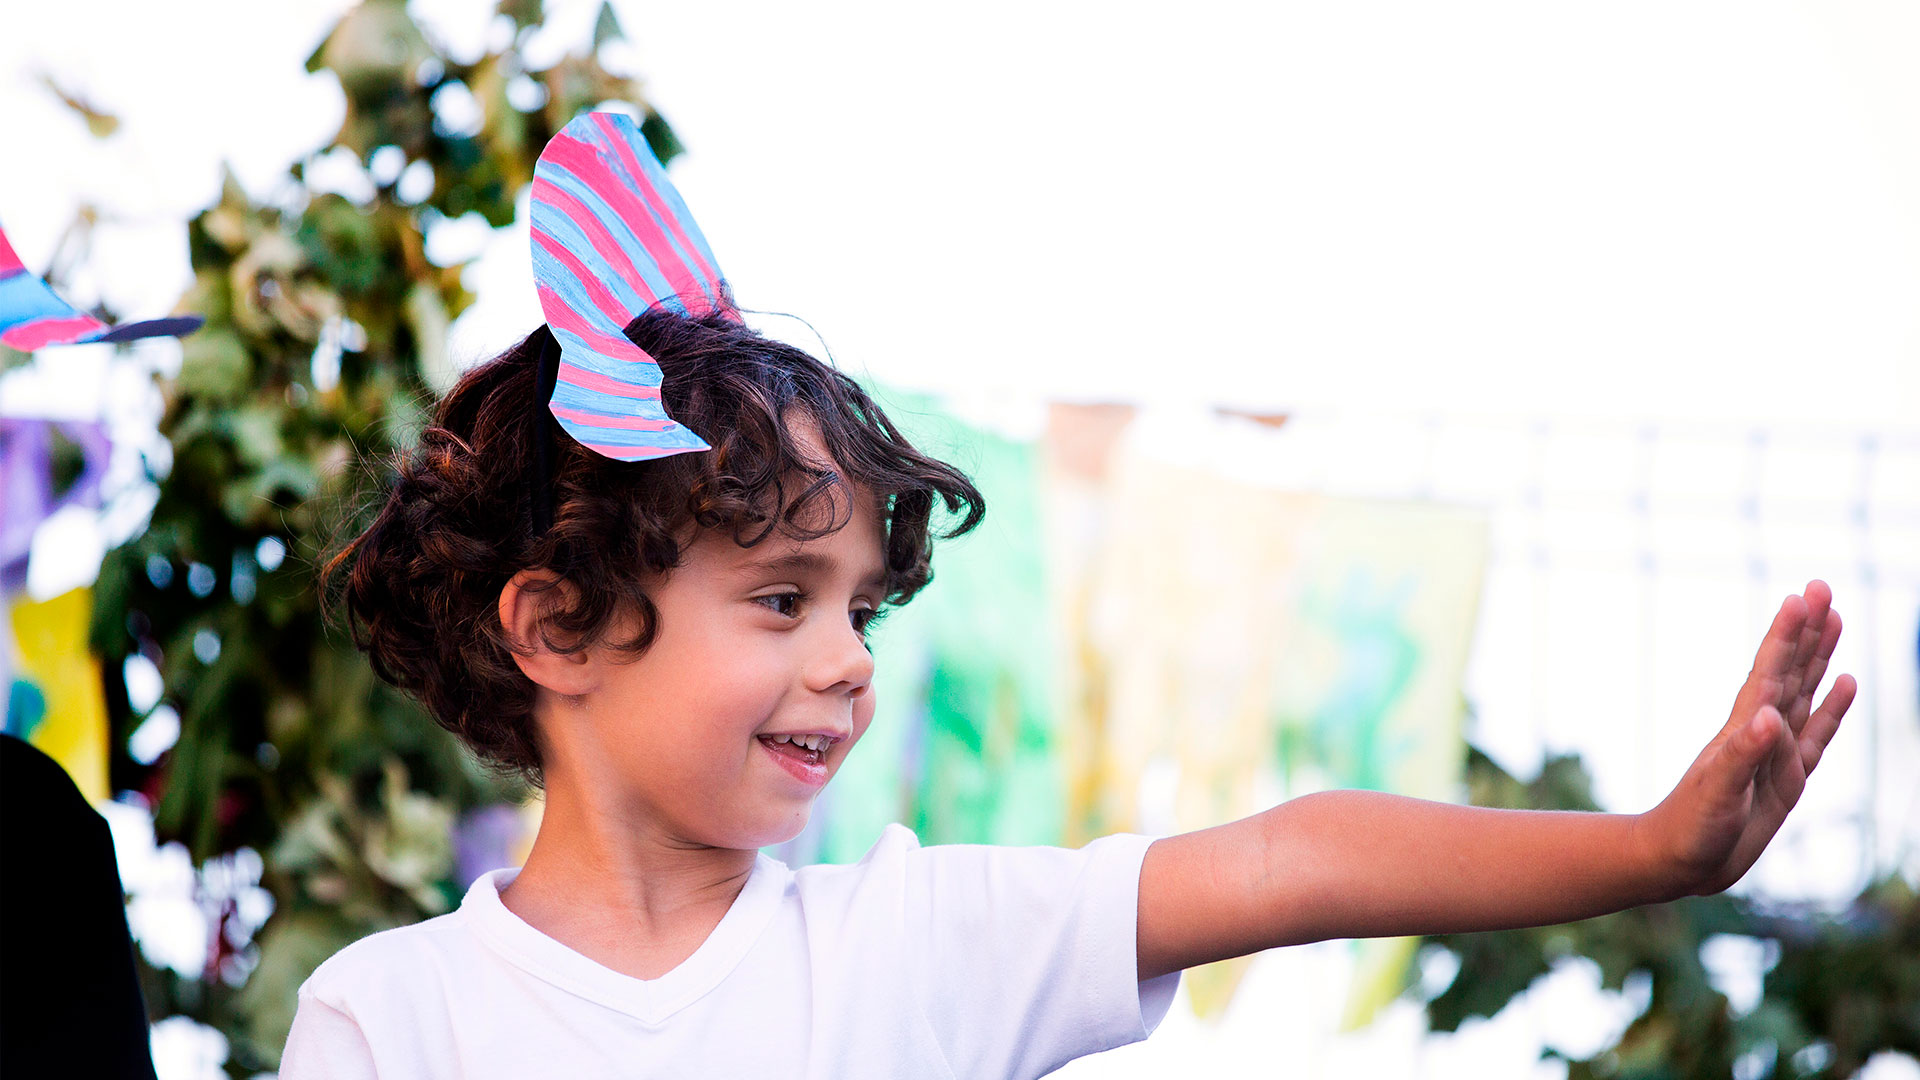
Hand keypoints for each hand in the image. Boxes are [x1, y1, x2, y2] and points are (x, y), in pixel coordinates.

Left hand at [1639, 580, 1856, 897]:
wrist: (1676, 861)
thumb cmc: (1689, 828)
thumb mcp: (1717, 793)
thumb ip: (1743, 756)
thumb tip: (1769, 716)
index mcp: (1744, 730)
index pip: (1770, 672)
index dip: (1785, 635)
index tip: (1801, 596)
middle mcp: (1761, 733)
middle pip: (1790, 670)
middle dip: (1807, 630)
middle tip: (1822, 586)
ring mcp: (1776, 752)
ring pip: (1805, 692)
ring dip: (1820, 656)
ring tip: (1835, 618)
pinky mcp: (1786, 778)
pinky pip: (1818, 734)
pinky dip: (1832, 707)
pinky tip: (1845, 683)